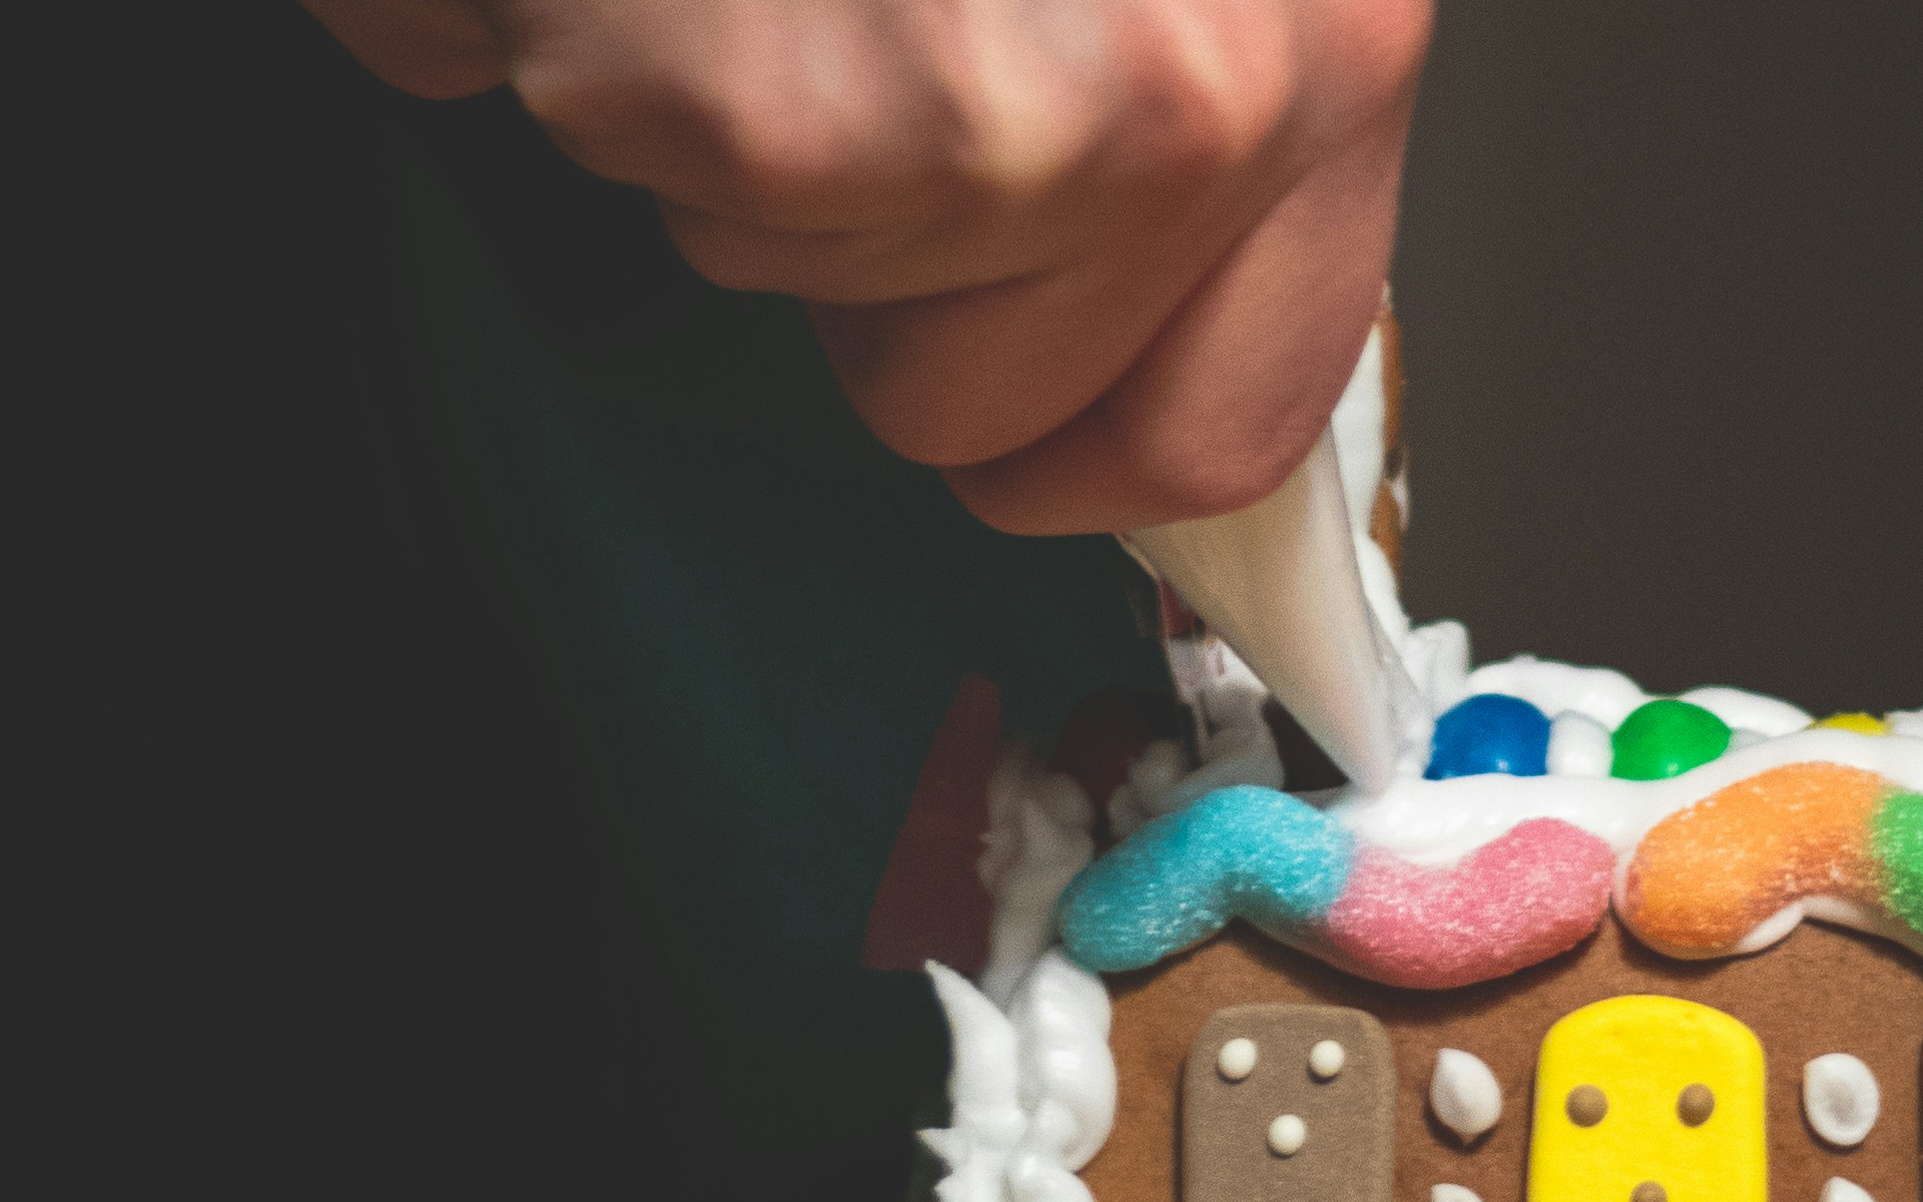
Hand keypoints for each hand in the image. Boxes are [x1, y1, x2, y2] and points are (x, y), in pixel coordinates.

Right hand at [304, 0, 1428, 533]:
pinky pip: (662, 187)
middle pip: (995, 412)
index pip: (1225, 428)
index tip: (1023, 410)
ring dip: (746, 138)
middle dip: (886, 282)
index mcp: (1322, 38)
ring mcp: (997, 126)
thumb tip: (1141, 355)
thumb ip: (1205, 99)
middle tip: (847, 52)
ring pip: (807, 293)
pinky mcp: (791, 120)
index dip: (1084, 440)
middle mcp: (1197, 101)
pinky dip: (600, 65)